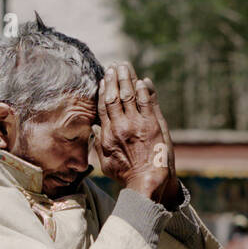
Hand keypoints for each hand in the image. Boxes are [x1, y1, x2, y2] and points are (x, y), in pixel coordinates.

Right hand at [94, 63, 179, 205]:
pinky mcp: (152, 124)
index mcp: (107, 135)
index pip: (103, 107)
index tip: (103, 79)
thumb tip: (95, 127)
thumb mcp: (105, 163)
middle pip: (115, 97)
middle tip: (114, 66)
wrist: (146, 182)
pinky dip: (144, 90)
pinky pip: (146, 102)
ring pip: (129, 95)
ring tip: (125, 67)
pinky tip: (142, 81)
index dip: (103, 90)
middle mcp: (120, 127)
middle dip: (114, 79)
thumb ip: (99, 144)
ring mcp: (136, 124)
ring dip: (127, 79)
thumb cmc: (125, 175)